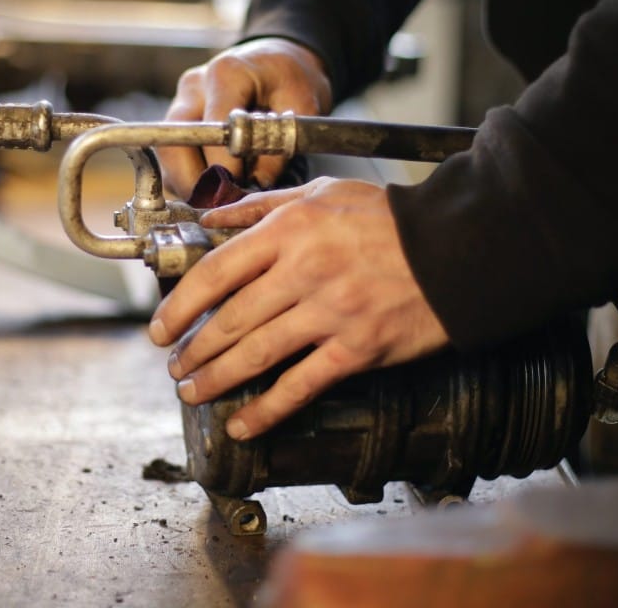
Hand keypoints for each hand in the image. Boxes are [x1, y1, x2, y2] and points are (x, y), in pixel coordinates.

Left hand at [147, 178, 447, 439]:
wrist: (455, 248)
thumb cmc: (389, 219)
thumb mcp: (322, 193)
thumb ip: (262, 206)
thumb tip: (211, 217)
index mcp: (290, 231)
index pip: (216, 271)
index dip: (181, 305)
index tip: (161, 327)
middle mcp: (304, 272)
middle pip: (231, 319)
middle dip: (194, 349)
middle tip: (175, 365)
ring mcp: (330, 313)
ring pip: (257, 353)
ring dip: (217, 378)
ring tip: (193, 391)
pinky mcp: (357, 349)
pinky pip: (301, 385)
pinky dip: (268, 409)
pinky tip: (244, 424)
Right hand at [158, 38, 331, 196]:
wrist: (278, 58)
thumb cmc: (291, 77)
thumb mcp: (302, 105)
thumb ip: (280, 145)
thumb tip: (256, 184)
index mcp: (226, 75)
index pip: (211, 133)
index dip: (225, 169)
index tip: (243, 189)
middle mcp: (194, 87)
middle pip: (173, 146)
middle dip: (195, 184)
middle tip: (223, 204)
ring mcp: (181, 101)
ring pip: (167, 156)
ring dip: (190, 184)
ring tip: (222, 198)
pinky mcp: (178, 119)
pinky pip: (173, 158)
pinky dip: (189, 178)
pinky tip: (214, 187)